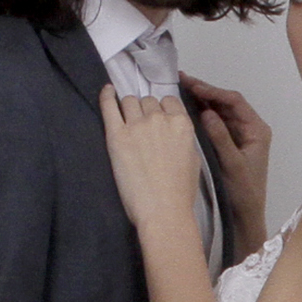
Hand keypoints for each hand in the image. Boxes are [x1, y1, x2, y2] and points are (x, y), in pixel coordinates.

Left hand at [98, 85, 202, 234]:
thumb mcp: (194, 159)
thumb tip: (172, 130)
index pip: (169, 101)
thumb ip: (183, 138)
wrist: (164, 211)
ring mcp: (136, 125)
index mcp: (182, 124)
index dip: (163, 108)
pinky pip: (109, 106)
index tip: (159, 116)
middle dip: (146, 109)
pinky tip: (108, 91)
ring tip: (127, 117)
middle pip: (148, 101)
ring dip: (130, 106)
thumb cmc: (181, 192)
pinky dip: (107, 95)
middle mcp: (159, 119)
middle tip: (143, 125)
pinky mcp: (116, 135)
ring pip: (130, 101)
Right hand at [180, 74, 269, 246]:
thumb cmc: (243, 192)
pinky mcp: (228, 142)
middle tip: (182, 79)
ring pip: (219, 110)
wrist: (244, 215)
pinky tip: (186, 106)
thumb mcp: (231, 165)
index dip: (214, 92)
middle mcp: (249, 128)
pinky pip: (214, 122)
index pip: (235, 102)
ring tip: (180, 87)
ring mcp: (238, 135)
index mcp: (257, 130)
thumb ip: (220, 138)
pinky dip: (201, 113)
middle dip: (205, 91)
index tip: (194, 87)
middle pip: (226, 102)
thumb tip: (207, 112)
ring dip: (201, 99)